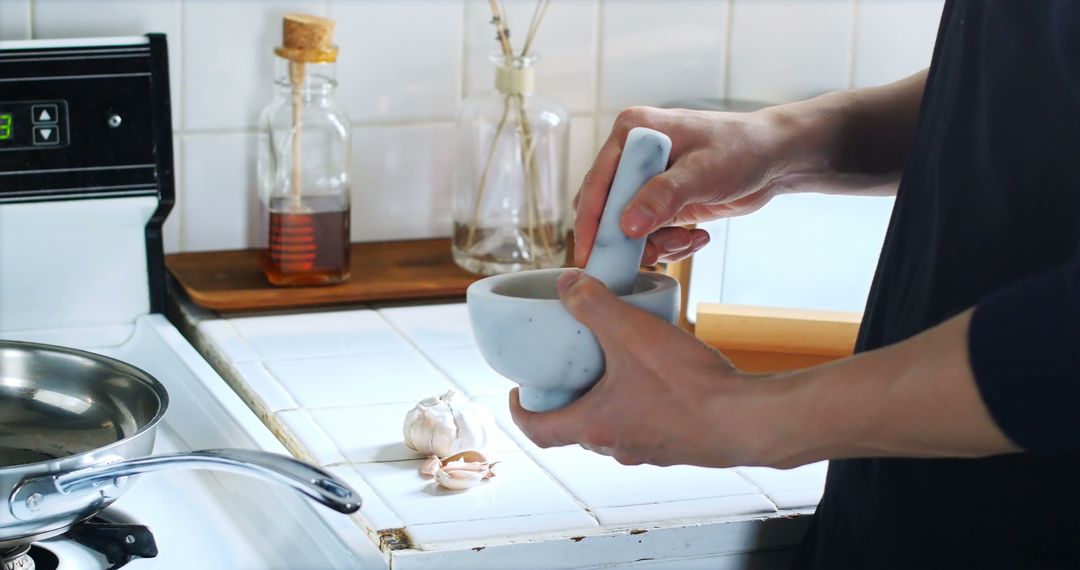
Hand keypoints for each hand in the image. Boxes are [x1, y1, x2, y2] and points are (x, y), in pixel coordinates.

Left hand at [509, 270, 785, 467]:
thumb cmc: (689, 386)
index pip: (538, 431)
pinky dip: (640, 403)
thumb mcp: (633, 333)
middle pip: (575, 427)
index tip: (518, 390)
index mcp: (594, 427)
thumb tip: (566, 284)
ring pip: (613, 426)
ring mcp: (650, 451)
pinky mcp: (679, 447)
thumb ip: (595, 304)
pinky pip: (647, 426)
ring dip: (606, 399)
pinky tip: (659, 376)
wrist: (749, 420)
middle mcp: (617, 447)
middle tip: (567, 366)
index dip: (520, 411)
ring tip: (614, 363)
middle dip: (566, 397)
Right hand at [574, 106, 785, 266]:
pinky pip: (650, 235)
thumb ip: (663, 196)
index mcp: (632, 133)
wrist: (776, 158)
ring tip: (685, 240)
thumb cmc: (742, 148)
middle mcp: (633, 156)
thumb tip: (627, 225)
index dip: (590, 220)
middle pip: (606, 209)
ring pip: (628, 228)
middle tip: (650, 254)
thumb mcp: (702, 171)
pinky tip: (695, 237)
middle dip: (627, 238)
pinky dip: (669, 245)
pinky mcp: (661, 202)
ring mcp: (647, 181)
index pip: (597, 182)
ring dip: (654, 245)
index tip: (590, 254)